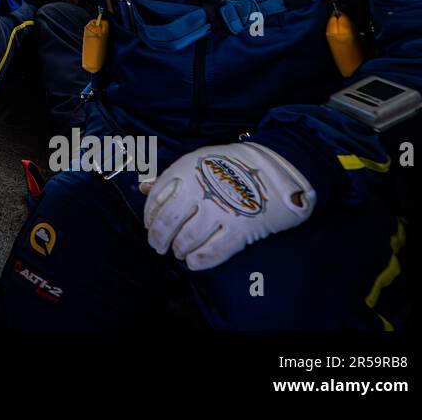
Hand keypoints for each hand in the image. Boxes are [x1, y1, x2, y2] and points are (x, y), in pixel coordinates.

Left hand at [139, 143, 314, 270]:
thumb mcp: (198, 160)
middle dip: (158, 237)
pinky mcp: (240, 229)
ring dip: (178, 249)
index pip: (156, 197)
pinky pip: (213, 251)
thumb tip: (142, 187)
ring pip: (187, 238)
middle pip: (167, 221)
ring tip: (178, 252)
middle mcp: (199, 190)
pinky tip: (193, 262)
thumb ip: (171, 176)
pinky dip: (199, 260)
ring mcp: (220, 211)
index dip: (149, 215)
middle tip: (157, 246)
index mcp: (186, 169)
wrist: (279, 168)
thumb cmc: (233, 164)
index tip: (149, 225)